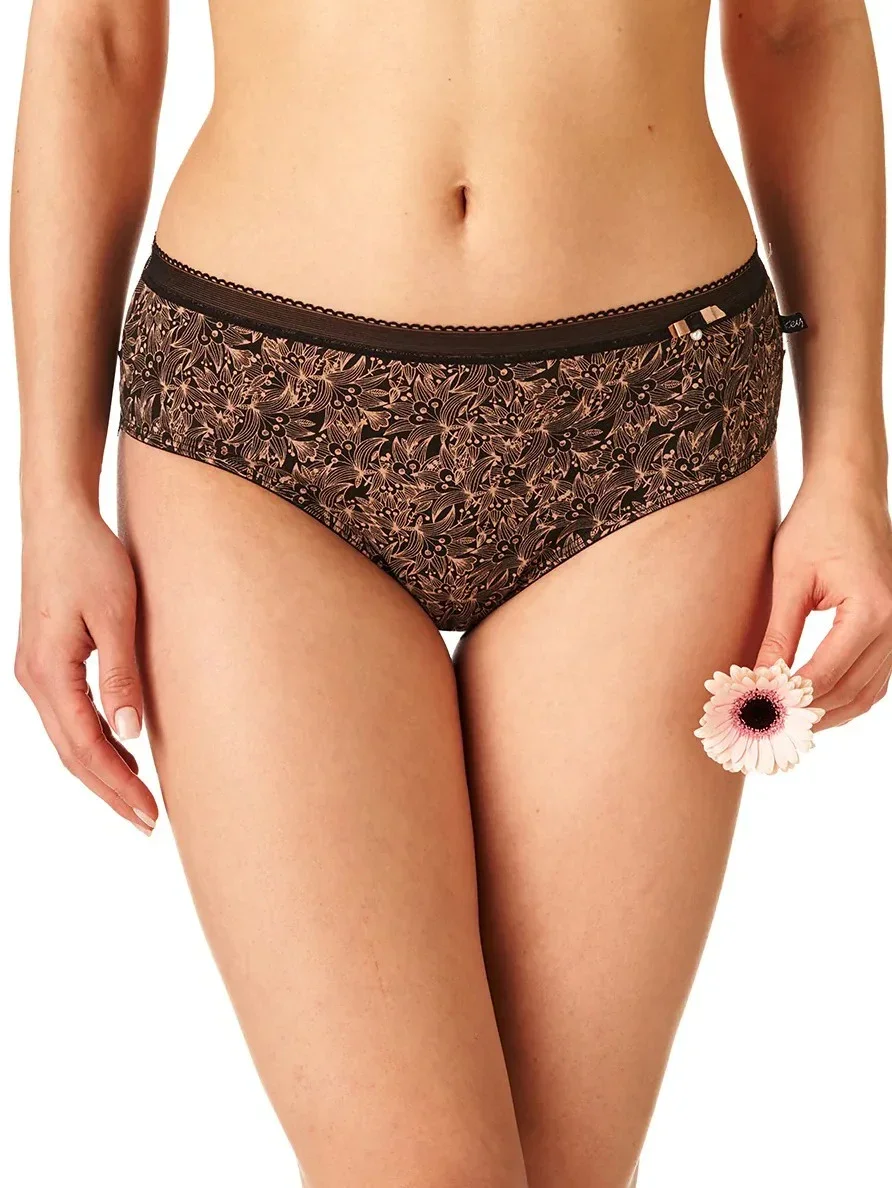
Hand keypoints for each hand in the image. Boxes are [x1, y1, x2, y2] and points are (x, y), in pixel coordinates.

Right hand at [15, 503, 157, 832]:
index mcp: (48, 673)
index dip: (118, 785)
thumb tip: (130, 734)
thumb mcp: (115, 616)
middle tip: (148, 822)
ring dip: (102, 771)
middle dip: (110, 791)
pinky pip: (68, 717)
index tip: (149, 814)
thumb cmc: (91, 559)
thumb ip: (120, 676)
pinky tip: (122, 752)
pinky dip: (94, 743)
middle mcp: (33, 679)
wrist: (59, 518)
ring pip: (68, 739)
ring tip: (138, 800)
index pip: (85, 748)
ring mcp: (36, 672)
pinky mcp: (46, 662)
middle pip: (72, 754)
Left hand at [754, 472, 891, 729]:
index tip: (759, 710)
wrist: (850, 492)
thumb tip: (763, 679)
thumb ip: (780, 633)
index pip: (827, 672)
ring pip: (869, 691)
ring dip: (831, 712)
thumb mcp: (790, 578)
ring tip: (790, 724)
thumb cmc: (818, 524)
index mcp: (871, 610)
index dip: (792, 698)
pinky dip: (849, 696)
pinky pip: (876, 677)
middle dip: (810, 713)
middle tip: (769, 725)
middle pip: (851, 690)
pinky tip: (817, 704)